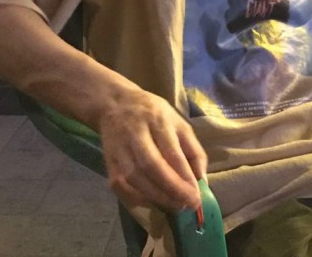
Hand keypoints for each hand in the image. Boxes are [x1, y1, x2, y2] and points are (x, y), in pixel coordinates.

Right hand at [97, 87, 206, 211]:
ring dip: (159, 198)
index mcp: (157, 119)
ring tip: (177, 206)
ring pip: (137, 180)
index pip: (171, 152)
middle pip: (152, 167)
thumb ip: (193, 149)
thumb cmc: (153, 114)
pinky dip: (140, 200)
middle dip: (172, 190)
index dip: (184, 176)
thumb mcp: (178, 122)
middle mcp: (135, 134)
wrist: (115, 106)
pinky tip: (156, 202)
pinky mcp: (110, 165)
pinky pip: (123, 189)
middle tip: (188, 204)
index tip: (197, 195)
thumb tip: (202, 179)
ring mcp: (119, 150)